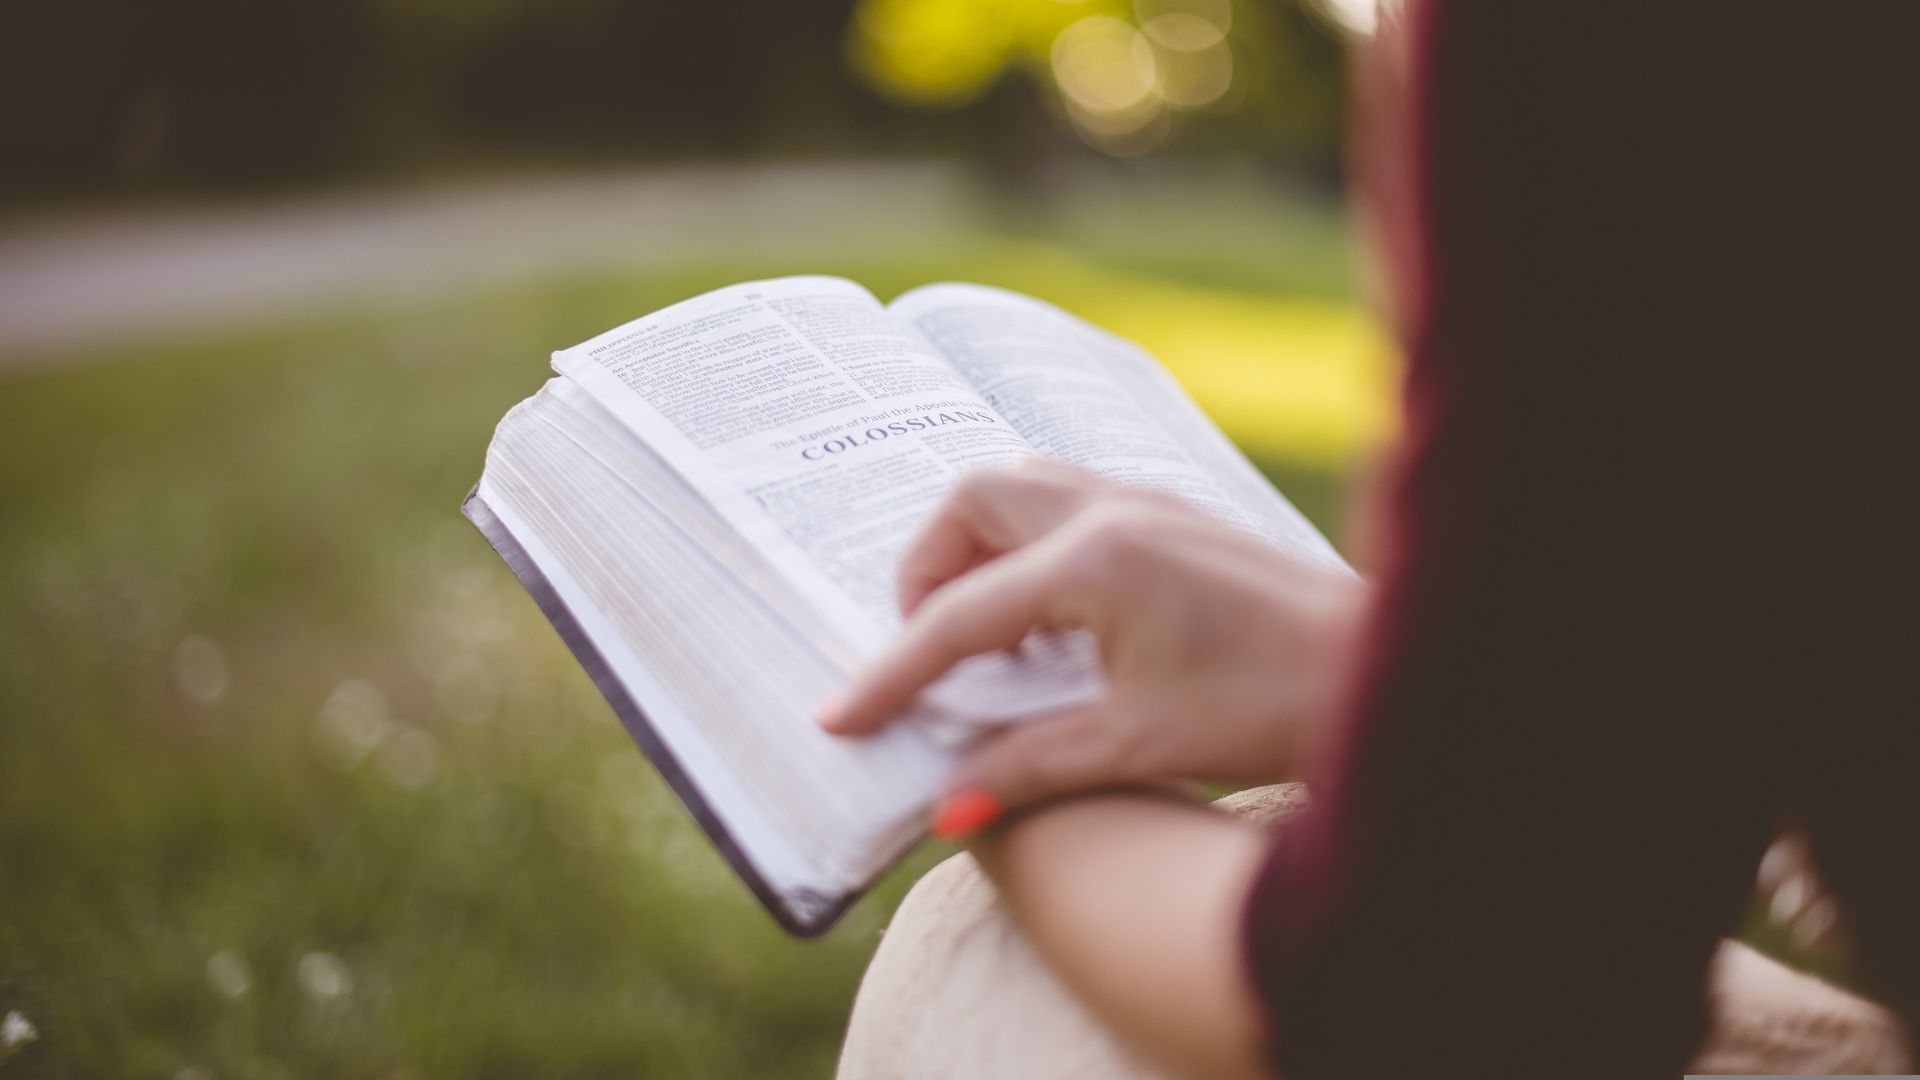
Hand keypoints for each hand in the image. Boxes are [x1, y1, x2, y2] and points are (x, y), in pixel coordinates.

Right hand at [819, 459, 1364, 834]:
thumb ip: (1028, 767)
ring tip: (981, 634)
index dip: (891, 673)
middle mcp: (1112, 511)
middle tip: (928, 652)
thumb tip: (944, 807)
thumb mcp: (1138, 745)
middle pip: (971, 501)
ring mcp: (1146, 502)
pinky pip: (1066, 503)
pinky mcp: (1173, 516)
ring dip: (977, 548)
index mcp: (1094, 562)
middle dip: (926, 570)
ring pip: (1020, 488)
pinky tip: (1050, 622)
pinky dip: (1028, 547)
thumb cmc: (1275, 706)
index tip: (841, 718)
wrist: (1385, 671)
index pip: (957, 615)